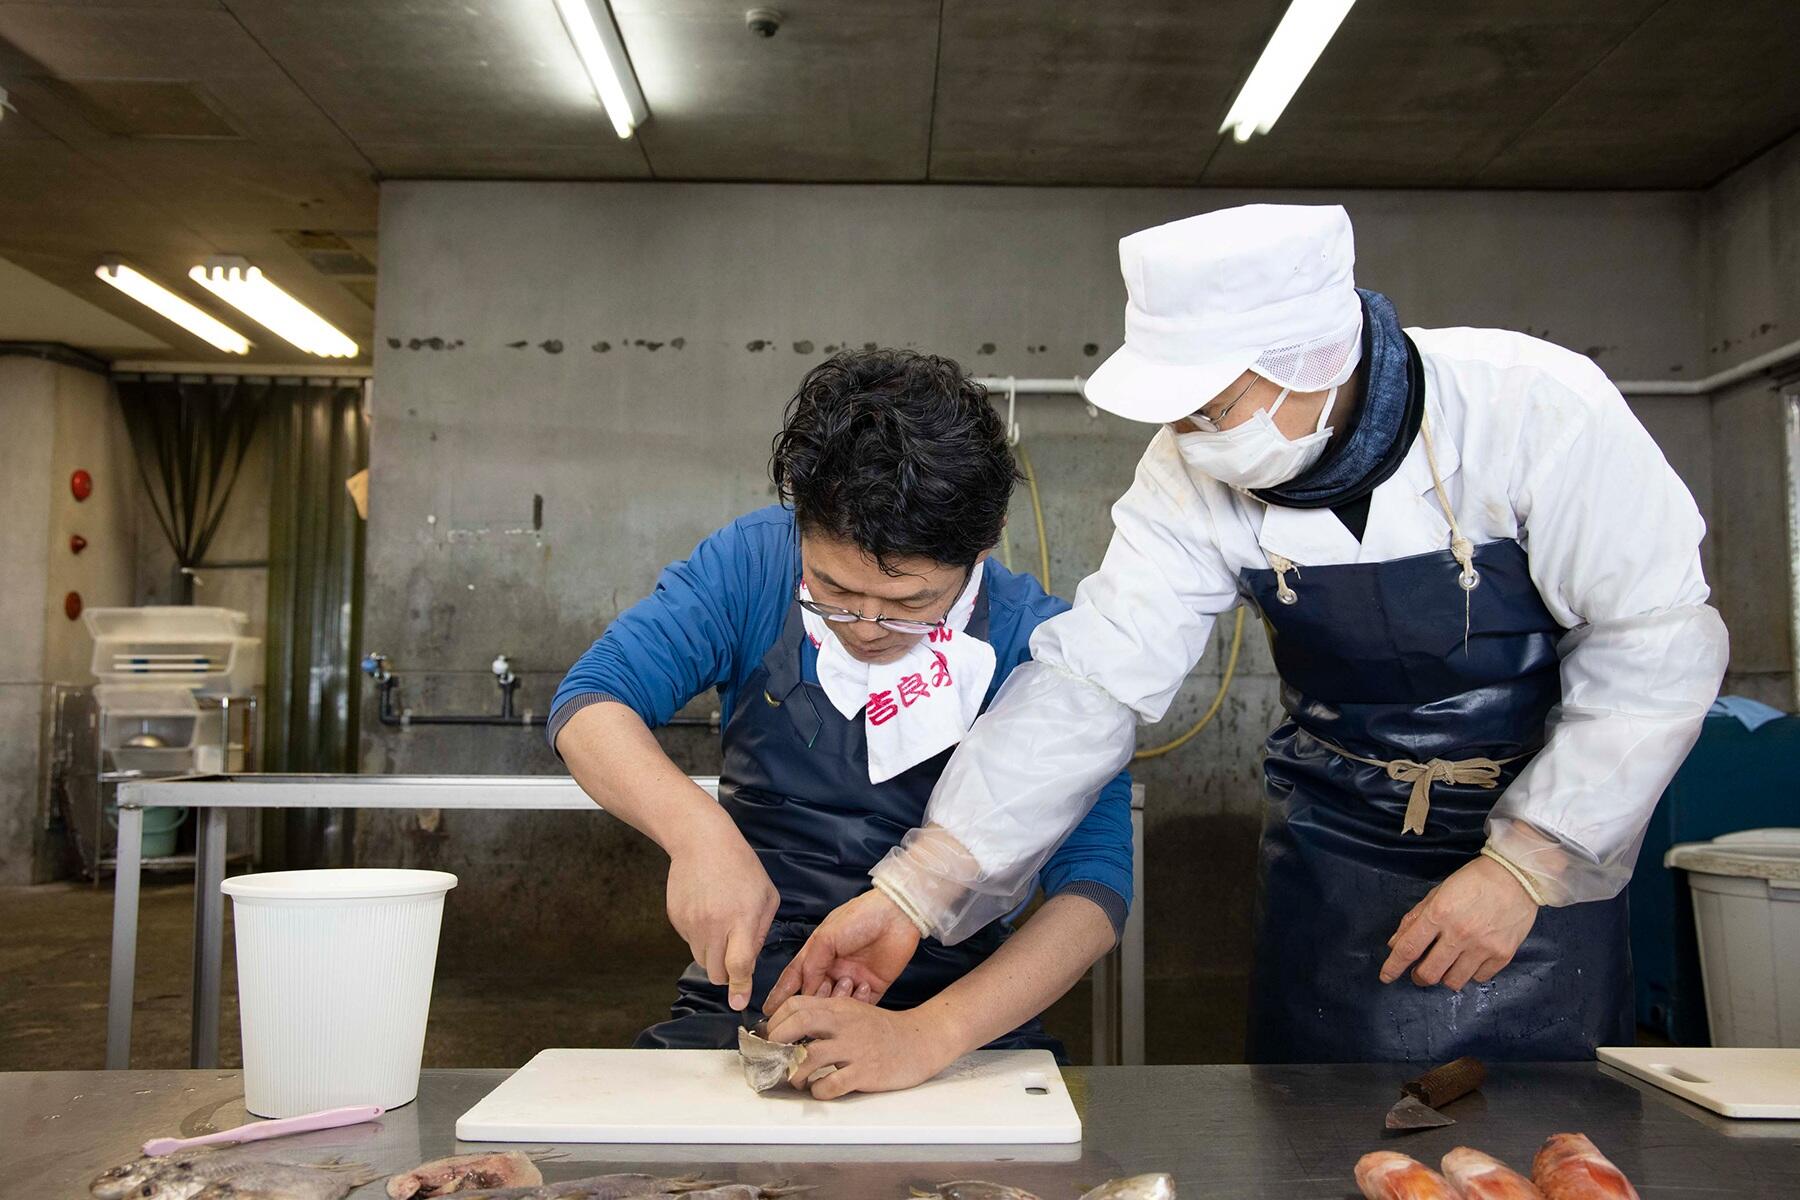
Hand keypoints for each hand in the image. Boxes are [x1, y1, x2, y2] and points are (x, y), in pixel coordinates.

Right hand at [664, 809, 778, 1010]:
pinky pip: (689, 942)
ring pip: (701, 961)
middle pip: (716, 972)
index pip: (739, 965)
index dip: (739, 987)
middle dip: (727, 974)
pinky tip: (707, 913)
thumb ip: (760, 931)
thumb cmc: (740, 866)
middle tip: (735, 959)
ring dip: (713, 956)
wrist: (700, 841)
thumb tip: (750, 960)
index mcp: (740, 919)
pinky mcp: (676, 919)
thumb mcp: (766, 895)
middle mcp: (713, 925)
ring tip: (722, 928)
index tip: (739, 1002)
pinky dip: (700, 938)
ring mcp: (691, 923)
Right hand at [765, 889, 921, 1010]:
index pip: (795, 977)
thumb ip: (812, 964)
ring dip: (834, 1000)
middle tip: (804, 1011)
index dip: (781, 994)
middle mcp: (833, 968)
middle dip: (808, 1004)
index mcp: (819, 952)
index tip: (769, 1012)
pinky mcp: (873, 987)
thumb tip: (804, 991)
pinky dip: (857, 1004)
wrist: (896, 915)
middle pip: (814, 994)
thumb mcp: (826, 937)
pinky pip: (861, 1006)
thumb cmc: (860, 917)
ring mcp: (853, 978)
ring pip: (836, 1003)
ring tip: (839, 984)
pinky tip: (859, 987)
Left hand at [766, 995, 957, 1099]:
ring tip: (797, 1079)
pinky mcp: (865, 1072)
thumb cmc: (881, 1030)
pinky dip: (818, 1091)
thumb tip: (787, 1029)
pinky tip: (821, 1090)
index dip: (774, 1021)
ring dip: (794, 1073)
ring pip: (809, 1058)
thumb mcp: (852, 1012)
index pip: (795, 1005)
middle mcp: (844, 1024)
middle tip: (772, 1057)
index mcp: (838, 1007)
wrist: (919, 1041)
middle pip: (797, 1024)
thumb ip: (824, 1016)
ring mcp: (854, 1048)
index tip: (768, 1037)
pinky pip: (831, 1085)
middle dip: (776, 1042)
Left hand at [1379, 855, 1539, 990]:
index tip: (1386, 977)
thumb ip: (1415, 919)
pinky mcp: (1503, 955)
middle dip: (1419, 976)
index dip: (1393, 967)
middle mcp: (1459, 934)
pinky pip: (1478, 978)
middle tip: (1420, 971)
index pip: (1408, 948)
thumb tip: (1395, 944)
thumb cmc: (1472, 881)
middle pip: (1429, 973)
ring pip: (1453, 981)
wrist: (1516, 876)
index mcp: (1438, 914)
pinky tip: (1470, 960)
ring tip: (1447, 964)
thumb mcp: (1437, 893)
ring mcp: (1482, 947)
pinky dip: (1470, 973)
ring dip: (1444, 976)